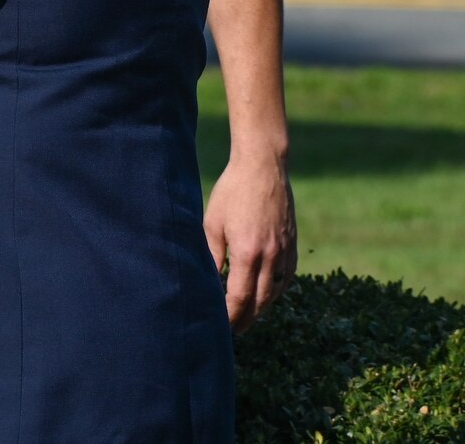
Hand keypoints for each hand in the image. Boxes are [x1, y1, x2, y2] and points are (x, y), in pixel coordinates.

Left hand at [204, 151, 297, 331]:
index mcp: (248, 253)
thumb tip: (206, 280)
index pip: (239, 297)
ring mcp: (285, 251)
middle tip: (235, 331)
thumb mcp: (212, 222)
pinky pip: (288, 277)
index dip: (231, 316)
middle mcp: (270, 256)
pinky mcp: (292, 244)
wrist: (263, 168)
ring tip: (249, 316)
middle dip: (247, 319)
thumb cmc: (232, 192)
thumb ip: (211, 254)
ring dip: (263, 307)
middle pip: (260, 301)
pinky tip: (267, 294)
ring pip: (276, 291)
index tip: (222, 328)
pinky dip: (277, 290)